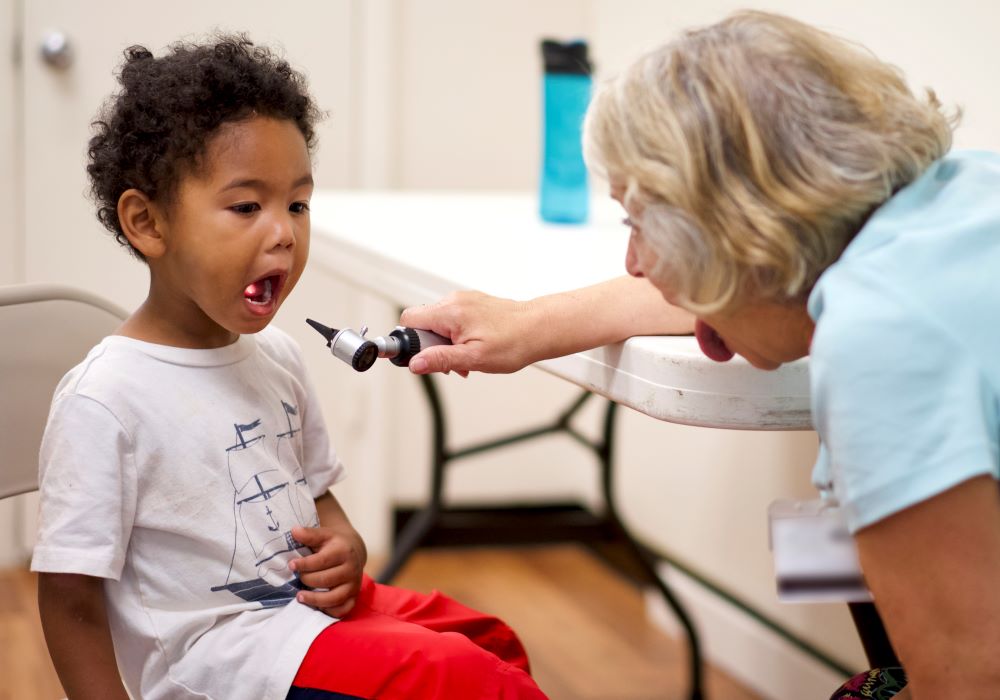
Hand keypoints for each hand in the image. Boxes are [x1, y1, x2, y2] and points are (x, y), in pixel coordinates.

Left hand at [289, 524, 365, 617]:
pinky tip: (316, 605)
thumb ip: (309, 534)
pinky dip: (329, 611)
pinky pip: (342, 609)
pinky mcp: (354, 596)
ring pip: (334, 598)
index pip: (321, 561)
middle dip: (307, 580)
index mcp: (343, 551)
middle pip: (325, 580)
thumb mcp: (323, 535)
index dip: (304, 564)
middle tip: (297, 578)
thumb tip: (293, 531)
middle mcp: (351, 568)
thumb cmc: (333, 543)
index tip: (291, 565)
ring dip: (314, 599)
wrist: (354, 551)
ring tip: (299, 596)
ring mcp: (354, 584)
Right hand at [400, 290, 537, 374]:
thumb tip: (415, 363)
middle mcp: (454, 301)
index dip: (410, 341)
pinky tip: (473, 348)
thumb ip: (440, 360)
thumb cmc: (514, 342)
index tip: (420, 356)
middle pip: (423, 323)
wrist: (539, 329)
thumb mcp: (473, 358)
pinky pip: (453, 320)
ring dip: (445, 344)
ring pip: (438, 323)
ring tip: (467, 359)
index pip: (409, 320)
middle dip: (431, 346)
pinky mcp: (473, 304)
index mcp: (450, 312)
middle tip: (452, 363)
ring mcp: (464, 300)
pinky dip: (457, 336)